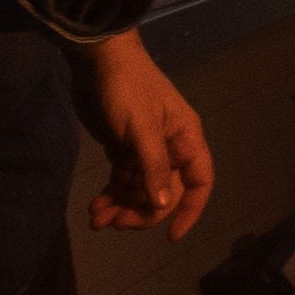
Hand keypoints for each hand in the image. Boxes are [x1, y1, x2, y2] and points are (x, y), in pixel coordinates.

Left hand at [74, 32, 212, 241]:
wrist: (96, 59)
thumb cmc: (126, 88)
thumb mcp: (141, 127)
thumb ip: (153, 166)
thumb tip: (163, 206)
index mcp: (185, 139)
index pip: (199, 182)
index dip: (190, 211)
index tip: (170, 236)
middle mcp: (170, 148)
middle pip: (163, 193)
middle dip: (141, 212)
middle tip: (115, 224)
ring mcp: (145, 149)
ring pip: (139, 190)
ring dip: (121, 207)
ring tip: (96, 220)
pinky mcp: (122, 148)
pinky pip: (122, 180)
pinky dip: (110, 195)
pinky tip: (95, 208)